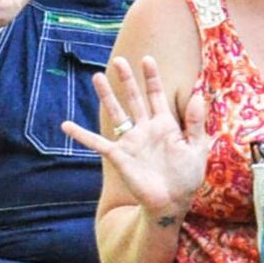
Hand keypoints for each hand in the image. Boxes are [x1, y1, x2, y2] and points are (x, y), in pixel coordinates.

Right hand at [60, 56, 211, 220]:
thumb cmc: (187, 177)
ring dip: (107, 96)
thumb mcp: (197, 148)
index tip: (147, 59)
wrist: (172, 202)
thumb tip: (197, 95)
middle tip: (119, 60)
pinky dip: (81, 135)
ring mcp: (130, 141)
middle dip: (127, 80)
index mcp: (165, 125)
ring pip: (116, 113)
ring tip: (97, 77)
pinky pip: (97, 143)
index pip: (157, 96)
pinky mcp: (119, 156)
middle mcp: (145, 129)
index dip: (152, 78)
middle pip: (134, 98)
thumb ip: (196, 122)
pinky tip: (66, 125)